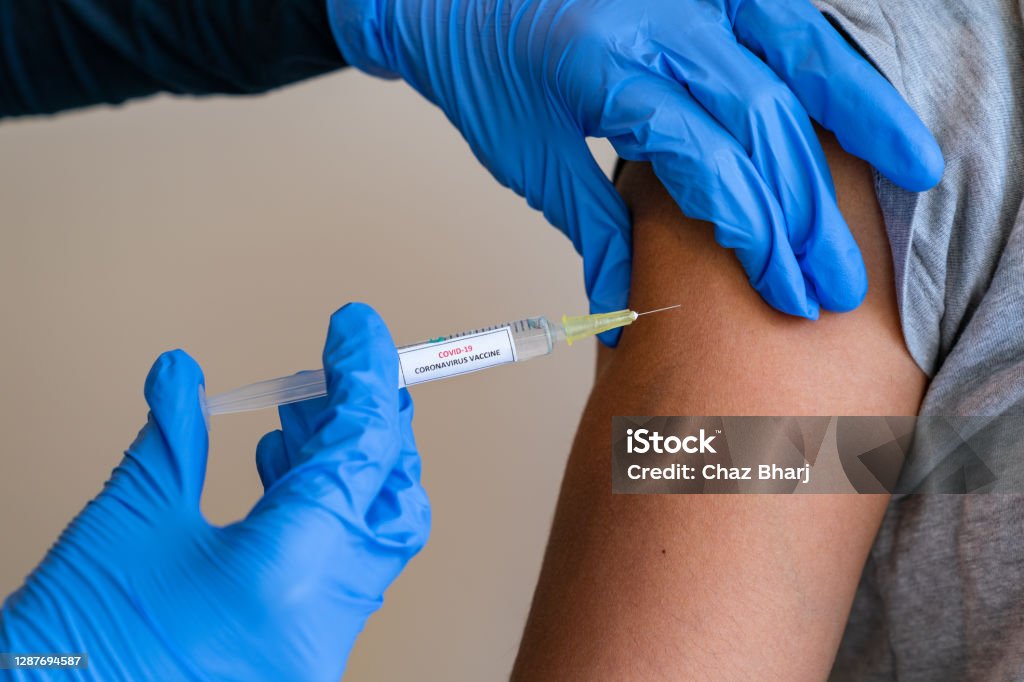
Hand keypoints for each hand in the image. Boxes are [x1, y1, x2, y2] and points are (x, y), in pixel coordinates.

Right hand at [0, 303, 429, 680]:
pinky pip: (340, 570)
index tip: (358, 328)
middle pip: (390, 497)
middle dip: (371, 424)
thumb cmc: (73, 659)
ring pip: (372, 535)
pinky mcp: (299, 656)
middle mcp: (325, 620)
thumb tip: (184, 375)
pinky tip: (284, 472)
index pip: (364, 450)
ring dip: (343, 464)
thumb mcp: (127, 525)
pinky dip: (324, 511)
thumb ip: (172, 438)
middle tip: (342, 373)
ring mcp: (318, 647)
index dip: (367, 376)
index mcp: (292, 574)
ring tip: (300, 414)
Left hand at [329, 0, 943, 339]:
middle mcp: (655, 15)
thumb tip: (627, 307)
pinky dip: (834, 63)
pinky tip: (868, 105)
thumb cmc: (483, 69)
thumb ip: (591, 224)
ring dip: (859, 118)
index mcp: (599, 64)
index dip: (750, 227)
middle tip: (833, 280)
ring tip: (915, 176)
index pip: (702, 154)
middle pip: (760, 116)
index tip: (778, 286)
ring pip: (795, 53)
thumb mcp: (526, 157)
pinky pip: (785, 19)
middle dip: (805, 207)